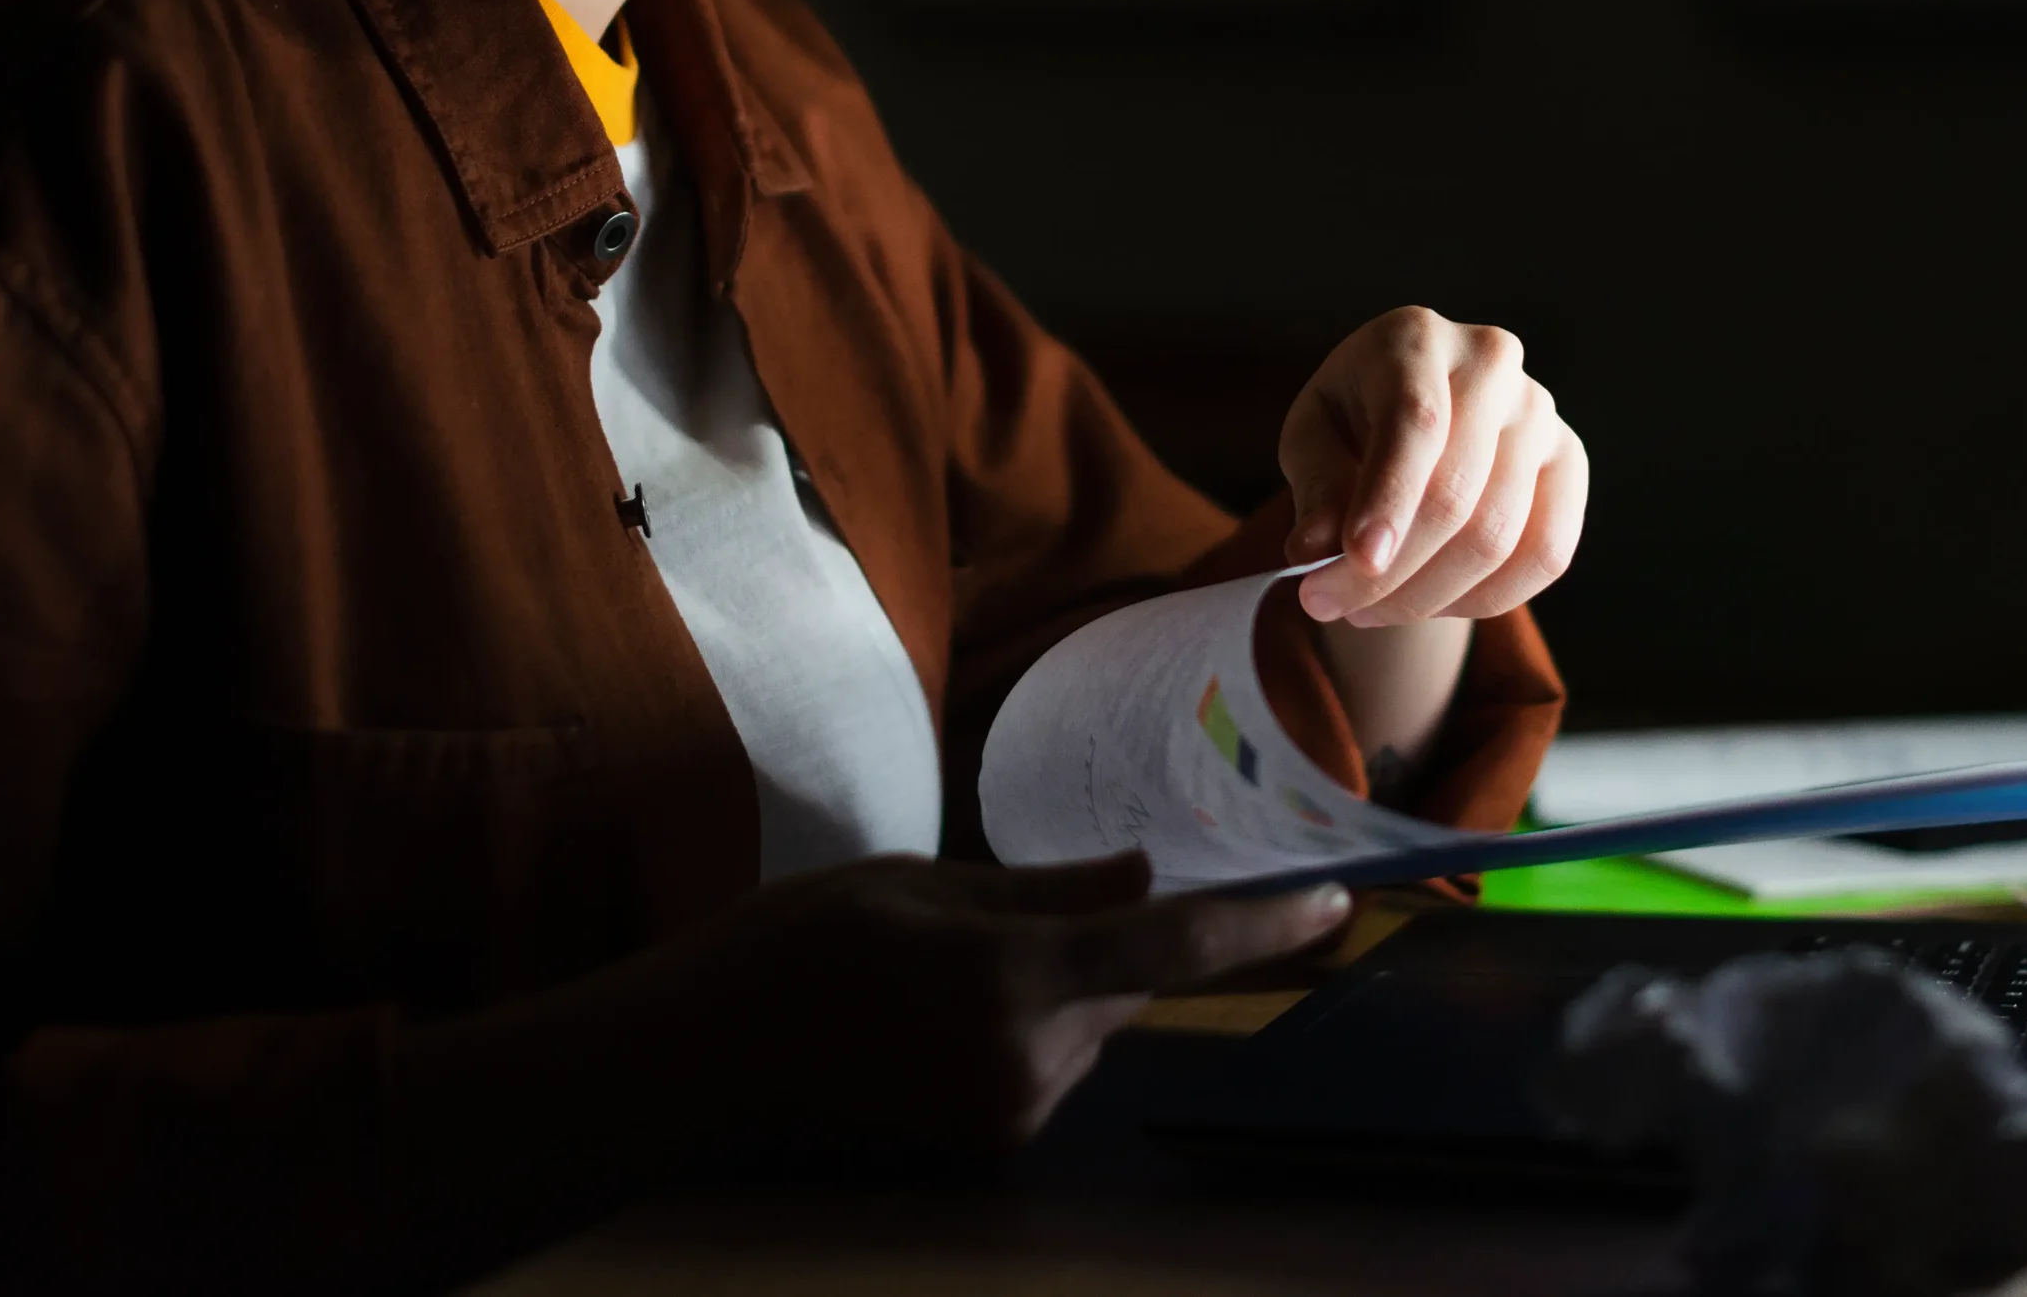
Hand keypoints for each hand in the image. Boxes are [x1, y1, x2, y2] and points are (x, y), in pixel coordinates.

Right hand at [669, 853, 1349, 1154]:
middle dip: (1090, 948)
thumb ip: (1042, 892)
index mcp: (1016, 978)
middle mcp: (1029, 1063)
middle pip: (1121, 990)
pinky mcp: (981, 1148)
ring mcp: (1006, 1118)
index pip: (1175, 947)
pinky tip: (922, 1022)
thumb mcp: (917, 886)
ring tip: (926, 976)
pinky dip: (1013, 1036)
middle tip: (982, 920)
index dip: (1264, 925)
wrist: (692, 1067)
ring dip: (1046, 994)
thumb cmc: (790, 950)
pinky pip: (1039, 1073)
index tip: (1335, 904)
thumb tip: (1141, 877)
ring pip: (1080, 1033)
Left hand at [1278, 307, 1587, 628]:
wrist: (1417, 413)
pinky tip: (1431, 601)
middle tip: (1327, 604)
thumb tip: (1314, 549)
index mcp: (1416, 338)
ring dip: (1425, 596)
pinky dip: (1483, 598)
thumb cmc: (1354, 419)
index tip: (1357, 561)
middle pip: (1456, 492)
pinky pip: (1545, 555)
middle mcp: (1492, 363)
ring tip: (1367, 609)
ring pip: (1497, 536)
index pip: (1414, 422)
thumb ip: (1314, 486)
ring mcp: (1540, 413)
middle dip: (1389, 571)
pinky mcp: (1569, 462)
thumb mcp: (1311, 437)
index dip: (1388, 498)